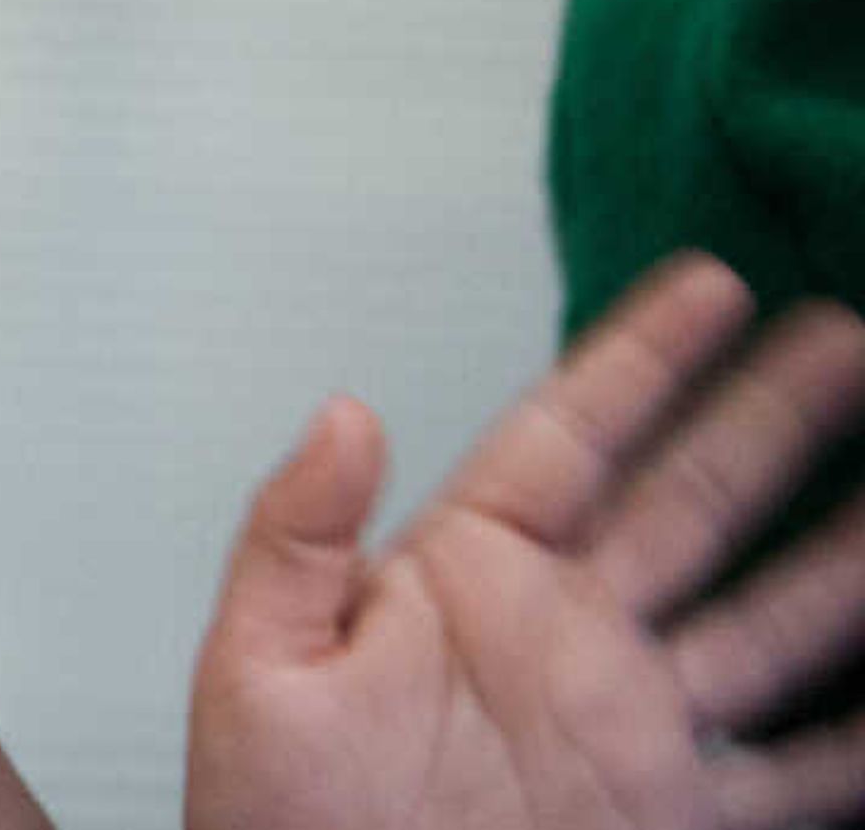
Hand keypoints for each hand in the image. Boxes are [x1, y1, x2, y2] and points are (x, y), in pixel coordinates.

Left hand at [186, 254, 864, 829]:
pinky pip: (794, 775)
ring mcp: (633, 726)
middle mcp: (567, 637)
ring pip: (769, 620)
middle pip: (693, 501)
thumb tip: (344, 411)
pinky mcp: (674, 817)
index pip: (569, 437)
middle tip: (845, 339)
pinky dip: (855, 741)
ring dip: (843, 558)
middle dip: (772, 419)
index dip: (639, 358)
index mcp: (466, 578)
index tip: (712, 285)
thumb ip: (296, 535)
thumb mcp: (257, 665)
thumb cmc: (275, 821)